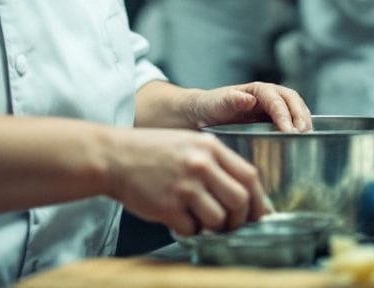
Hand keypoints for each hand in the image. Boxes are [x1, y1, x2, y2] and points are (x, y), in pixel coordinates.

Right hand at [105, 128, 269, 235]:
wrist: (113, 156)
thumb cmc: (151, 151)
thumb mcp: (189, 143)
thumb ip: (216, 163)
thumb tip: (243, 193)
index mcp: (210, 147)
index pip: (250, 176)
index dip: (259, 200)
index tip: (259, 213)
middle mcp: (201, 164)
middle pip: (240, 200)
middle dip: (241, 219)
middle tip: (232, 225)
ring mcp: (184, 186)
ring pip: (218, 219)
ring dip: (214, 227)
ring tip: (200, 220)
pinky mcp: (167, 206)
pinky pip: (191, 229)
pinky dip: (189, 230)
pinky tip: (179, 220)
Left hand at [187, 81, 313, 132]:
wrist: (203, 115)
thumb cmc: (209, 108)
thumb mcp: (216, 104)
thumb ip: (230, 100)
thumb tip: (249, 99)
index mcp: (257, 90)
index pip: (276, 98)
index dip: (284, 113)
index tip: (288, 130)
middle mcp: (268, 96)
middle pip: (291, 100)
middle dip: (300, 115)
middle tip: (303, 134)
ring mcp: (273, 108)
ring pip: (295, 109)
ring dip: (303, 121)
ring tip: (306, 138)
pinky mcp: (274, 121)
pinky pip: (291, 121)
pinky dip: (299, 128)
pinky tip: (302, 140)